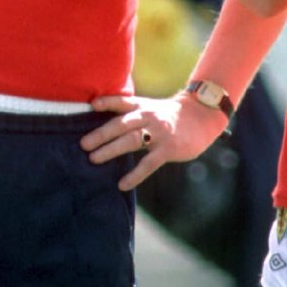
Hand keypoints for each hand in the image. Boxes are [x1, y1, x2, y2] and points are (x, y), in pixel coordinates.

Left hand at [80, 92, 228, 190]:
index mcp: (144, 106)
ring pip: (132, 140)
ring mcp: (159, 132)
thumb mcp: (153, 107)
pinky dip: (134, 175)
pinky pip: (148, 163)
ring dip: (111, 150)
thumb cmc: (171, 116)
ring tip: (94, 159)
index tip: (92, 105)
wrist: (202, 117)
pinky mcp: (169, 148)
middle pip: (122, 124)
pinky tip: (122, 184)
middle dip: (101, 134)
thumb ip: (133, 113)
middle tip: (83, 144)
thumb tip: (106, 126)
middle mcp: (149, 117)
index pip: (123, 102)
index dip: (108, 102)